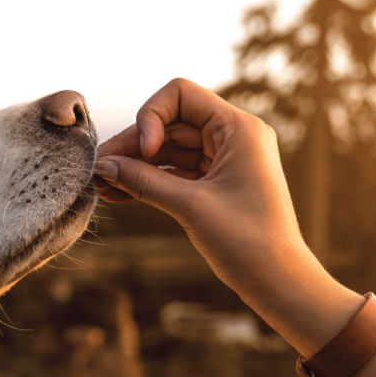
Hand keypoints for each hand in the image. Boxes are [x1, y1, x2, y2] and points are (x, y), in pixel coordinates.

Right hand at [94, 78, 359, 354]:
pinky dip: (150, 180)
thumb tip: (102, 166)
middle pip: (170, 123)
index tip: (144, 152)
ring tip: (101, 185)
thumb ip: (143, 181)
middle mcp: (233, 136)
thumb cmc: (246, 241)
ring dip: (136, 165)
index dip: (152, 116)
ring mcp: (224, 159)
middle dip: (134, 146)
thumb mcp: (190, 206)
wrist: (278, 281)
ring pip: (169, 149)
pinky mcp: (216, 183)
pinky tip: (118, 193)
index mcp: (238, 128)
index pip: (181, 95)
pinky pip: (176, 171)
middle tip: (97, 170)